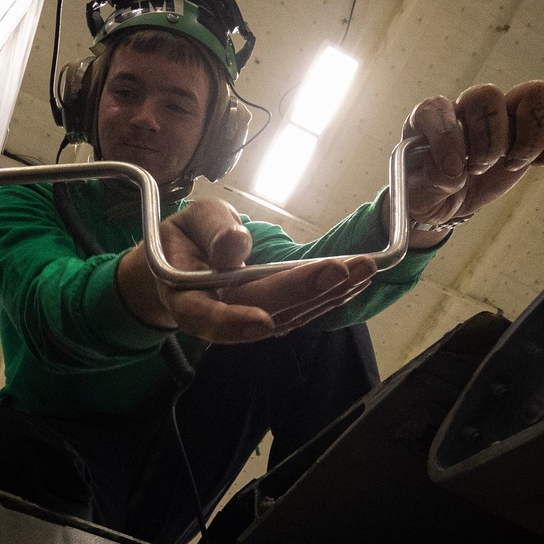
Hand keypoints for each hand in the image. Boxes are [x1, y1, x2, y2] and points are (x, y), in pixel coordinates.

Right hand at [115, 198, 376, 343]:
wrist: (180, 265)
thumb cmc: (184, 240)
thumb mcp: (190, 220)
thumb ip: (212, 231)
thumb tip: (237, 247)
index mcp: (186, 298)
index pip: (204, 317)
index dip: (232, 323)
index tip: (262, 321)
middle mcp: (219, 318)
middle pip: (261, 312)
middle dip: (304, 293)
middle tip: (344, 270)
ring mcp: (247, 321)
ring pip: (288, 316)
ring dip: (328, 295)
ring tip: (363, 270)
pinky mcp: (270, 317)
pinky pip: (299, 310)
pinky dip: (329, 296)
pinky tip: (355, 280)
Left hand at [403, 81, 543, 238]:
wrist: (442, 201)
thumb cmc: (424, 191)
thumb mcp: (416, 194)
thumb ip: (430, 181)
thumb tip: (454, 171)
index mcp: (430, 118)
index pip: (439, 107)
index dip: (447, 138)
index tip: (452, 170)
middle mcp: (468, 109)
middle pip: (488, 94)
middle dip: (488, 140)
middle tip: (478, 169)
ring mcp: (503, 118)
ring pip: (533, 94)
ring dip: (528, 137)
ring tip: (511, 165)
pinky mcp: (529, 134)